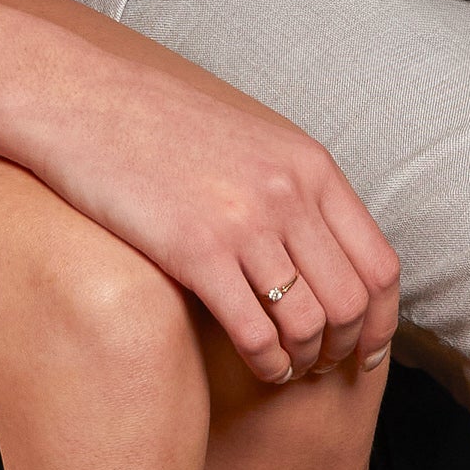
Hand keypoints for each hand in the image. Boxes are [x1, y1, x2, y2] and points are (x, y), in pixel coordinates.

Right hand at [21, 40, 401, 387]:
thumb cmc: (163, 125)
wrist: (87, 101)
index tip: (369, 350)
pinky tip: (259, 367)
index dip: (383, 322)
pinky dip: (267, 363)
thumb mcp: (251, 140)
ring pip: (306, 324)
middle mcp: (287, 193)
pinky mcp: (195, 250)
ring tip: (288, 368)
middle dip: (344, 348)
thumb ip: (297, 188)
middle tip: (325, 366)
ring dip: (303, 361)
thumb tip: (333, 254)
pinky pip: (254, 332)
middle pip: (350, 303)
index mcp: (309, 165)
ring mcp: (243, 222)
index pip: (379, 264)